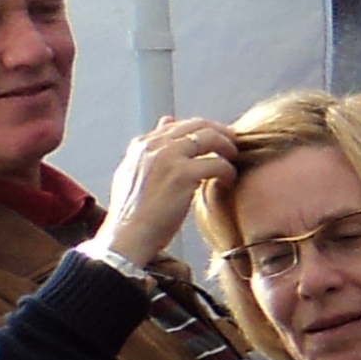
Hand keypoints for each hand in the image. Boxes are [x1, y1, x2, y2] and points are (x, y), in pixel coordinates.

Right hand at [97, 118, 239, 268]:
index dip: (202, 130)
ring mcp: (168, 158)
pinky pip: (217, 163)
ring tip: (234, 159)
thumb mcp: (134, 173)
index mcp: (141, 146)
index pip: (179, 125)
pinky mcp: (182, 175)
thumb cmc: (134, 214)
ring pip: (210, 138)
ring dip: (228, 147)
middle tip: (234, 144)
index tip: (217, 139)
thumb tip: (166, 120)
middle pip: (197, 125)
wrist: (126, 239)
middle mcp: (153, 146)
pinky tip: (229, 180)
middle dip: (220, 132)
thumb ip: (151, 149)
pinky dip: (228, 171)